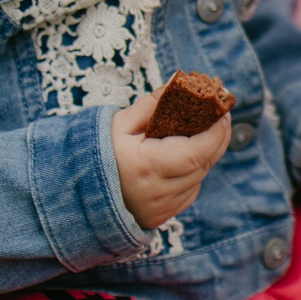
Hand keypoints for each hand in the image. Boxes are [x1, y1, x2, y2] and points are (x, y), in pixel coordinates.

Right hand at [110, 90, 228, 233]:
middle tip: (220, 116)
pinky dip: (193, 174)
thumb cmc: (98, 153)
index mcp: (148, 166)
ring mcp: (162, 208)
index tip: (223, 111)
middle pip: (204, 164)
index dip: (217, 132)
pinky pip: (189, 191)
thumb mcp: (121, 123)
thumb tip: (180, 82)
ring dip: (206, 156)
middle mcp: (158, 192)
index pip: (197, 151)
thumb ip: (153, 103)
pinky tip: (184, 158)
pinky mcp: (162, 217)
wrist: (77, 192)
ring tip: (204, 132)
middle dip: (217, 139)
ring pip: (199, 178)